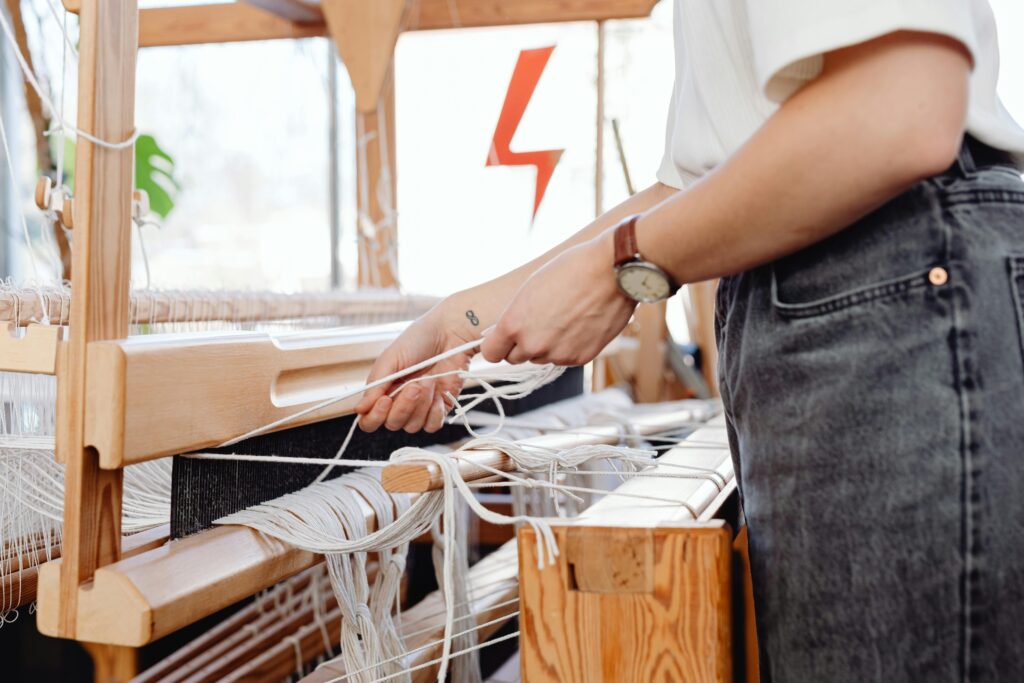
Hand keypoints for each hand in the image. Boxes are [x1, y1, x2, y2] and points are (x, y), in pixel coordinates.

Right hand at [355, 299, 478, 432]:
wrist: (449, 334)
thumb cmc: (417, 341)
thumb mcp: (390, 360)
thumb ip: (375, 386)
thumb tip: (358, 410)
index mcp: (383, 391)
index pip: (370, 420)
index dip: (375, 417)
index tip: (385, 400)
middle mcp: (400, 403)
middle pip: (392, 424)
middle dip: (403, 406)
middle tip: (414, 384)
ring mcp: (420, 407)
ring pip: (413, 426)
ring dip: (421, 404)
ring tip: (429, 380)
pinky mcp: (440, 408)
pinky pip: (432, 426)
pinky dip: (435, 412)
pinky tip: (439, 393)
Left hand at [481, 230, 635, 365]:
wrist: (611, 272)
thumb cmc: (570, 270)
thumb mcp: (530, 289)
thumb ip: (514, 317)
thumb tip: (501, 334)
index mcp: (514, 325)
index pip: (490, 353)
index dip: (497, 345)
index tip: (503, 338)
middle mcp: (533, 344)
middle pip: (515, 358)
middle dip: (522, 345)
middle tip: (539, 323)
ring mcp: (557, 354)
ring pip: (541, 358)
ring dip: (547, 346)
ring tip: (563, 318)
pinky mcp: (580, 358)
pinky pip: (564, 358)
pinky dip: (568, 346)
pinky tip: (579, 324)